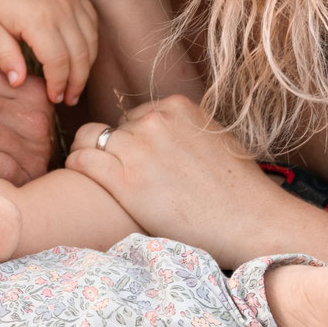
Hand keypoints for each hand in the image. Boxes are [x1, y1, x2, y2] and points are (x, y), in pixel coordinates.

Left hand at [0, 0, 97, 105]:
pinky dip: (90, 44)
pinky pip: (92, 23)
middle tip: (68, 99)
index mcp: (39, 20)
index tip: (53, 98)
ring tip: (75, 83)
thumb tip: (20, 84)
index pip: (59, 63)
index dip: (59, 85)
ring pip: (92, 41)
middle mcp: (62, 9)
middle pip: (81, 55)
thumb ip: (7, 58)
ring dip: (86, 66)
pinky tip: (80, 57)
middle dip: (77, 82)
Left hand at [64, 95, 286, 267]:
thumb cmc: (239, 189)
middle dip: (113, 147)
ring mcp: (139, 149)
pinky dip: (76, 164)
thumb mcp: (215, 138)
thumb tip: (170, 136)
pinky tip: (78, 173)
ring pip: (89, 137)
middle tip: (115, 168)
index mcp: (177, 107)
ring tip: (88, 168)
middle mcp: (155, 122)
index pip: (137, 115)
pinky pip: (82, 160)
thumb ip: (186, 130)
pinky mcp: (125, 180)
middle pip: (114, 127)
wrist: (251, 220)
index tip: (136, 158)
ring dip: (87, 152)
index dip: (133, 138)